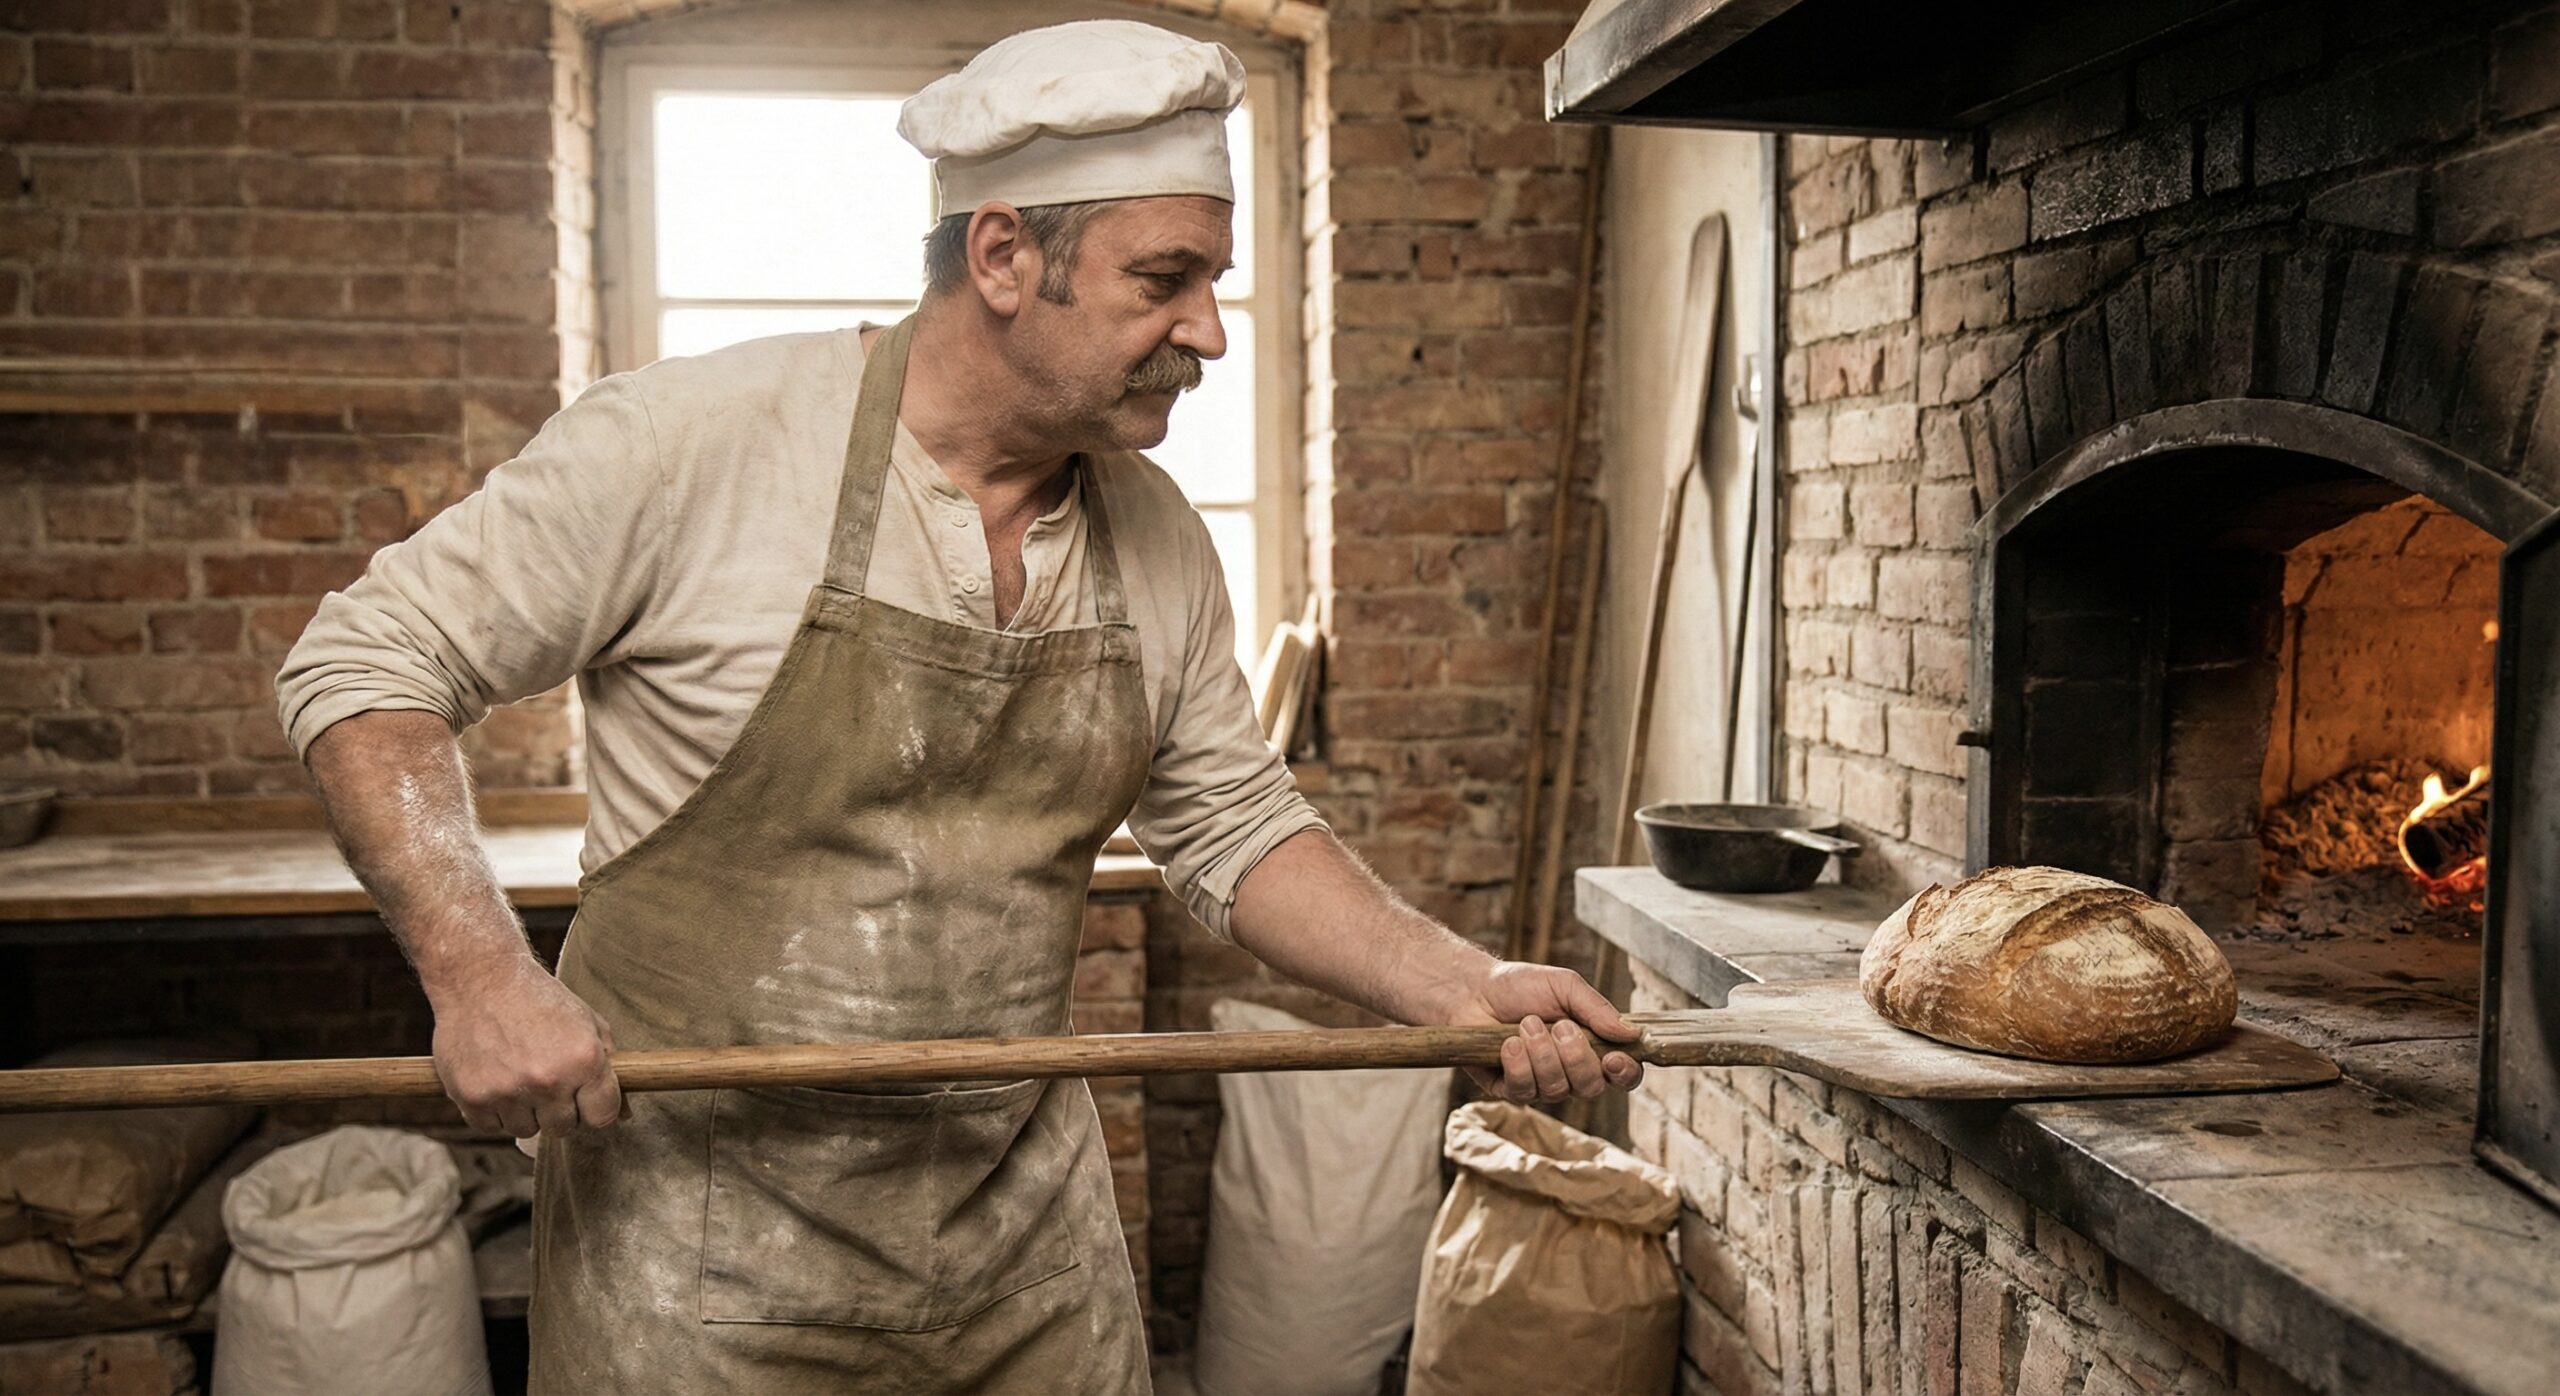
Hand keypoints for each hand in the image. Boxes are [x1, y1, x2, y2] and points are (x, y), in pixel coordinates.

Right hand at [427, 954, 622, 1139]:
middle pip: (564, 1128)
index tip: (586, 1099)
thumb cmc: (538, 999)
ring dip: (525, 1111)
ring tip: (518, 1074)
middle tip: (547, 1080)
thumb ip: (610, 1067)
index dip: (596, 1109)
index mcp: (584, 1060)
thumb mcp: (587, 1023)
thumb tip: (624, 1115)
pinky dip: (493, 1110)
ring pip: (526, 1130)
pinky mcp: (473, 1098)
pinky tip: (494, 1077)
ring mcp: (508, 1092)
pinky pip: (491, 1126)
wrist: (480, 978)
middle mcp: (548, 1080)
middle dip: (560, 1110)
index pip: (603, 1116)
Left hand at [1445, 960, 1644, 1103]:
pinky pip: (1524, 1091)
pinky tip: (1508, 1043)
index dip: (1625, 1074)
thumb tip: (1632, 1034)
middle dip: (1575, 1057)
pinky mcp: (1510, 1090)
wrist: (1473, 990)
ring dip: (1542, 1054)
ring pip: (1557, 1090)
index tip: (1613, 1058)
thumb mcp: (1565, 986)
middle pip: (1591, 1087)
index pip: (1623, 1075)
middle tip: (1559, 1026)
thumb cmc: (1521, 987)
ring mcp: (1540, 1084)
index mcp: (1591, 1048)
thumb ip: (1598, 1009)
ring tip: (1526, 1024)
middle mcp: (1570, 1072)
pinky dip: (1518, 1064)